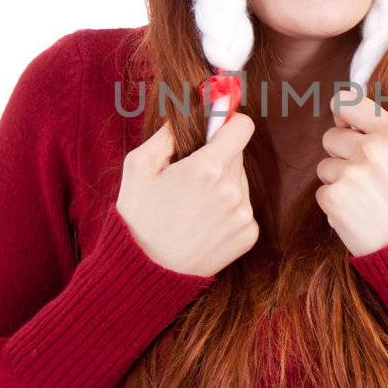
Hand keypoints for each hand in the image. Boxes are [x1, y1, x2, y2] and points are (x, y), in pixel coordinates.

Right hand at [116, 113, 258, 277]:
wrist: (147, 272)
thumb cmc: (138, 217)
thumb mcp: (138, 167)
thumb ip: (166, 134)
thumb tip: (185, 116)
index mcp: (207, 168)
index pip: (242, 126)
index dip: (228, 122)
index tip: (217, 127)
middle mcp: (232, 191)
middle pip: (237, 154)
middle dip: (217, 156)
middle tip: (190, 175)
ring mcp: (243, 215)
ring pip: (239, 181)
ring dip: (223, 184)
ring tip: (193, 204)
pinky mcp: (248, 235)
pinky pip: (242, 207)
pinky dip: (228, 210)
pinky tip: (203, 221)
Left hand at [315, 91, 387, 256]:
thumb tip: (357, 117)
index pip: (347, 102)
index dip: (343, 114)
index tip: (346, 124)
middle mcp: (371, 150)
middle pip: (331, 136)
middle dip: (343, 153)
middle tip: (367, 174)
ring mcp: (350, 175)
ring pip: (325, 166)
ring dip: (340, 180)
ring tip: (366, 197)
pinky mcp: (334, 200)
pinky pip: (323, 191)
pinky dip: (337, 203)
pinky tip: (359, 213)